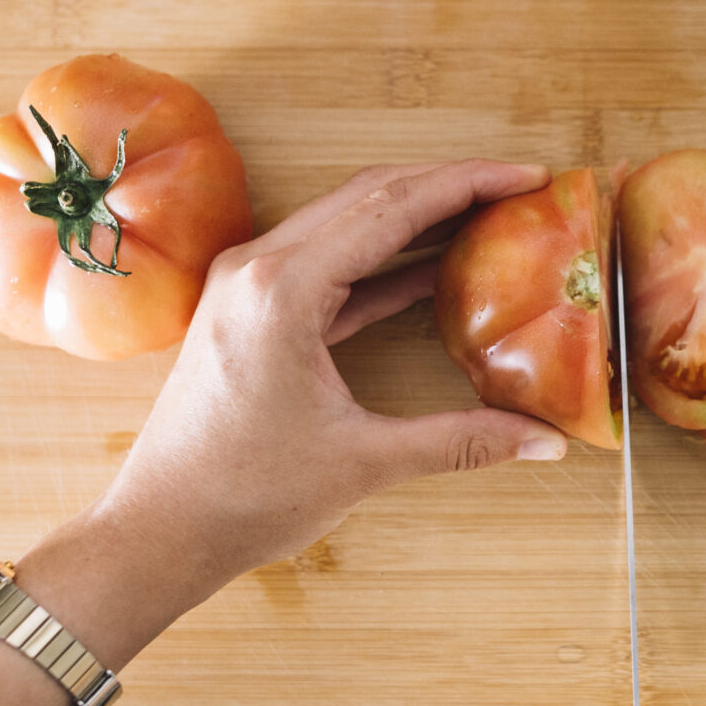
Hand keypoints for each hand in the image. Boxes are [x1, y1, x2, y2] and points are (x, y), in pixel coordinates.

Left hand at [17, 159, 570, 663]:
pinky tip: (433, 265)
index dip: (469, 183)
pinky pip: (328, 261)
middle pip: (371, 194)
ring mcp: (247, 283)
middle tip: (519, 188)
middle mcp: (258, 268)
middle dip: (450, 184)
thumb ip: (461, 442)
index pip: (393, 206)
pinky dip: (383, 256)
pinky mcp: (248, 309)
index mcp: (282, 289)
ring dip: (416, 212)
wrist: (160, 529)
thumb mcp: (364, 462)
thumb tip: (545, 445)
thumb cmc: (243, 495)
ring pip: (347, 219)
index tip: (529, 175)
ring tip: (486, 215)